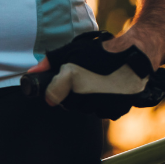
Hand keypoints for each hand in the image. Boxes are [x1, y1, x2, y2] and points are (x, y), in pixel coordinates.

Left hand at [28, 31, 154, 119]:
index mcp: (71, 81)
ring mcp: (102, 106)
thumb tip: (30, 74)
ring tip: (94, 82)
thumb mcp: (70, 51)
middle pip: (69, 104)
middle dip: (69, 94)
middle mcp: (86, 97)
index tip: (56, 87)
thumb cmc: (99, 51)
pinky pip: (102, 112)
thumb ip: (48, 63)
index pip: (51, 97)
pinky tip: (105, 89)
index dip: (52, 91)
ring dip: (85, 100)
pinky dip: (101, 104)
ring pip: (85, 110)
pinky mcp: (116, 110)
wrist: (133, 55)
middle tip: (79, 81)